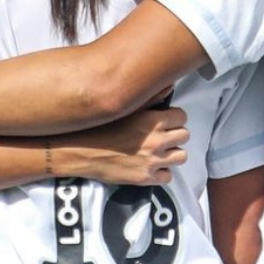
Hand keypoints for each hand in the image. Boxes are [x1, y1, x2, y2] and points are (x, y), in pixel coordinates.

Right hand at [58, 107, 189, 185]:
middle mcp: (157, 141)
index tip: (165, 120)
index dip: (174, 118)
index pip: (182, 117)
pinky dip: (162, 172)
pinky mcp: (146, 178)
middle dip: (175, 135)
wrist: (79, 152)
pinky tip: (151, 166)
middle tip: (162, 136)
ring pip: (181, 157)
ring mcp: (153, 161)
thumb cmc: (99, 127)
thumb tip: (170, 85)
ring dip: (172, 153)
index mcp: (153, 120)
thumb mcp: (124, 108)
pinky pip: (168, 176)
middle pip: (184, 136)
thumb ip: (150, 98)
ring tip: (159, 151)